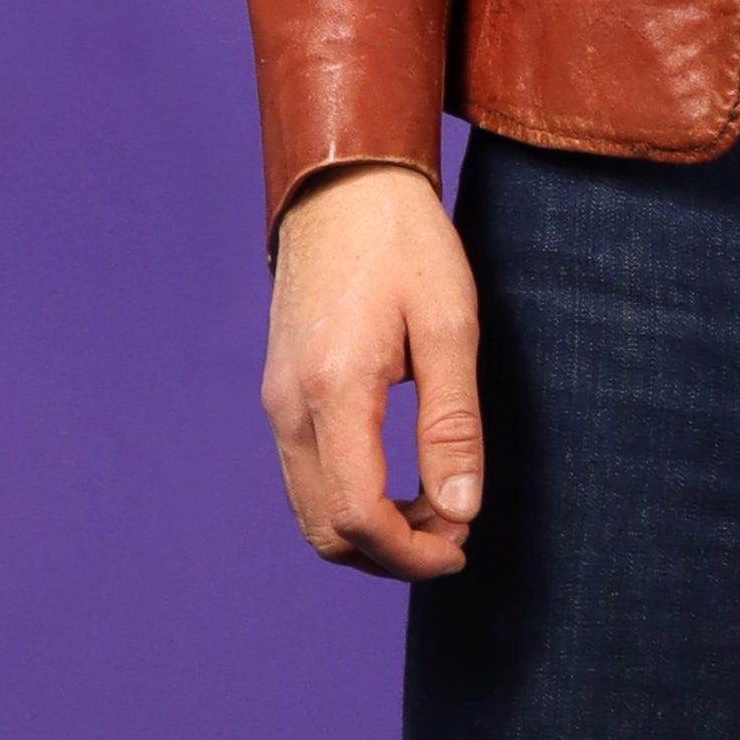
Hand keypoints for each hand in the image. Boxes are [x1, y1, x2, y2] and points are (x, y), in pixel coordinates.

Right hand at [262, 163, 482, 579]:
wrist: (343, 185)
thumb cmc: (405, 244)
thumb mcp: (449, 324)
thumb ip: (453, 423)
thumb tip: (462, 509)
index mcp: (334, 390)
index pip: (358, 515)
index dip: (410, 553)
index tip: (461, 546)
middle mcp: (290, 407)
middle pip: (326, 530)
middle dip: (392, 554)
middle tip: (456, 534)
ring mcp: (277, 402)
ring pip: (311, 511)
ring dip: (371, 532)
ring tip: (437, 509)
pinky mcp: (280, 393)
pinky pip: (306, 476)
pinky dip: (350, 502)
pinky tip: (400, 482)